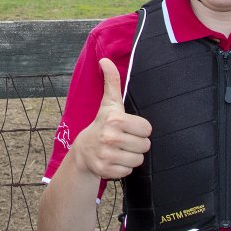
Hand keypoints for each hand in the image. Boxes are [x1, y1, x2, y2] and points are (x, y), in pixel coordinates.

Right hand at [72, 59, 151, 179]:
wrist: (83, 150)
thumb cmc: (102, 123)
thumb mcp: (109, 103)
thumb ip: (111, 81)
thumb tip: (105, 59)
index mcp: (115, 119)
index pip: (147, 129)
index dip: (140, 129)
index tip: (128, 128)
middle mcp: (110, 137)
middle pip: (145, 145)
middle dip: (137, 143)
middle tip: (124, 140)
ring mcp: (107, 155)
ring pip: (139, 160)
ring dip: (132, 156)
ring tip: (120, 150)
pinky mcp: (106, 171)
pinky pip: (129, 171)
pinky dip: (124, 167)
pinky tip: (115, 160)